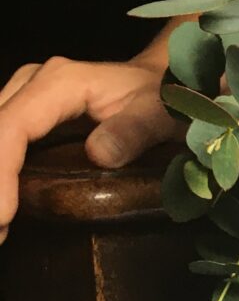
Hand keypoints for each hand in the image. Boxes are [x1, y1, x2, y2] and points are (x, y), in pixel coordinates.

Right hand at [0, 55, 181, 242]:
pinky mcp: (23, 115)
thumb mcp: (159, 113)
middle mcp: (32, 85)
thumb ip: (135, 130)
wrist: (157, 83)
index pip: (14, 127)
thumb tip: (99, 153)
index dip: (1, 172)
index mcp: (60, 83)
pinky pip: (0, 142)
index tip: (2, 217)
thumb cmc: (160, 98)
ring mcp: (23, 98)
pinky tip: (3, 214)